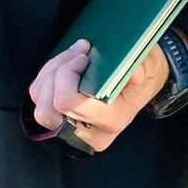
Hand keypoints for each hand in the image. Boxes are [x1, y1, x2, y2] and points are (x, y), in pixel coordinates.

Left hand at [28, 38, 169, 152]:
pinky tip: (66, 64)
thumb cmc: (143, 73)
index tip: (84, 57)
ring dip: (51, 71)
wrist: (141, 84)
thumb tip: (134, 73)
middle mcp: (88, 132)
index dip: (68, 74)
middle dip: (56, 72)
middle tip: (78, 55)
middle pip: (48, 107)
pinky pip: (38, 95)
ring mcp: (72, 127)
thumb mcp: (149, 66)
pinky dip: (47, 75)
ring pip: (39, 99)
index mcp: (110, 121)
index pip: (69, 103)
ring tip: (74, 56)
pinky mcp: (60, 117)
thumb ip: (143, 68)